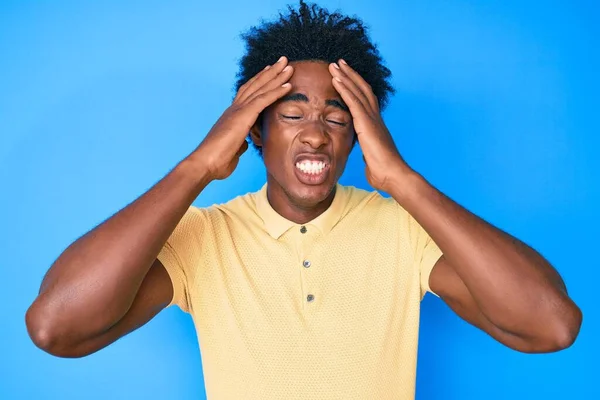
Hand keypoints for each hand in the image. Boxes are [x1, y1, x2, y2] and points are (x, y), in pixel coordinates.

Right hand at [192, 57, 293, 179]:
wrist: (205, 163)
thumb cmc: (217, 161)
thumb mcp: (233, 149)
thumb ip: (240, 142)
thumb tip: (244, 142)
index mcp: (232, 116)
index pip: (248, 94)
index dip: (260, 82)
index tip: (270, 72)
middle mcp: (234, 109)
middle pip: (255, 85)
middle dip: (270, 72)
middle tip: (282, 60)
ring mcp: (238, 111)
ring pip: (260, 88)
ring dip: (276, 76)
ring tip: (288, 65)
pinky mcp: (243, 116)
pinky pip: (263, 100)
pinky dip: (276, 91)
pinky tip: (288, 85)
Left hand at [329, 60, 409, 191]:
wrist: (393, 176)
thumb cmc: (384, 173)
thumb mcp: (372, 159)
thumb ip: (368, 154)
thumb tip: (366, 157)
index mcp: (376, 126)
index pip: (365, 101)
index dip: (356, 88)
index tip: (347, 78)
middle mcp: (376, 118)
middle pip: (363, 90)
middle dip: (351, 75)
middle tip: (339, 63)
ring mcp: (372, 119)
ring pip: (358, 91)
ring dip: (345, 76)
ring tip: (334, 64)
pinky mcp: (367, 124)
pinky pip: (353, 101)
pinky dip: (344, 88)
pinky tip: (336, 78)